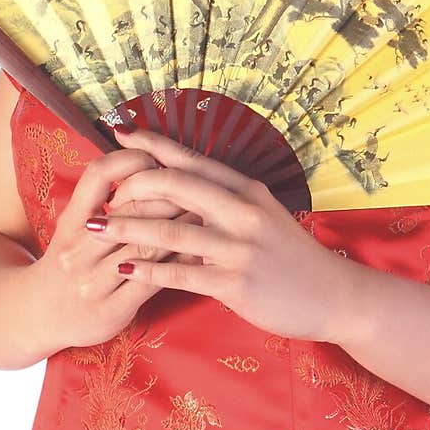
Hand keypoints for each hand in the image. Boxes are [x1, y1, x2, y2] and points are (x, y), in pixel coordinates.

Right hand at [30, 142, 201, 351]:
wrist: (41, 315)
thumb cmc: (71, 260)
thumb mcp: (74, 224)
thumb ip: (102, 196)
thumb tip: (143, 155)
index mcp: (70, 221)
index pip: (97, 176)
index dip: (130, 161)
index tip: (156, 157)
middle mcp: (77, 250)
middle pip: (130, 211)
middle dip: (169, 193)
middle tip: (199, 183)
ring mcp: (93, 282)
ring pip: (145, 247)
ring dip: (181, 227)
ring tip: (207, 213)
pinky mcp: (111, 310)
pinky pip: (152, 282)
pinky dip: (178, 265)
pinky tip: (198, 252)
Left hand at [81, 126, 349, 342]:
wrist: (333, 296)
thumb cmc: (293, 257)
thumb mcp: (265, 216)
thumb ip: (227, 202)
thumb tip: (185, 189)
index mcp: (246, 190)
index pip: (192, 159)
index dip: (153, 145)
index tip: (120, 133)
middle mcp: (242, 211)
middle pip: (176, 184)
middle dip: (132, 185)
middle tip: (101, 192)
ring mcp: (239, 247)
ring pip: (171, 230)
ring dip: (127, 228)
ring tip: (95, 228)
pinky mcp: (236, 282)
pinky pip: (182, 274)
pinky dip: (149, 270)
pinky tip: (125, 270)